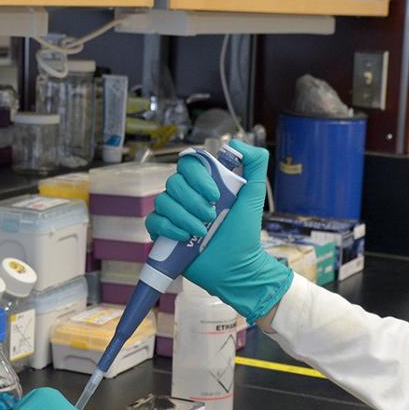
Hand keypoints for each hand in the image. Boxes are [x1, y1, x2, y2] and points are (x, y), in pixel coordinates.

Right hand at [145, 139, 292, 322]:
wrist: (236, 266)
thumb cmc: (244, 232)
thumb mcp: (254, 194)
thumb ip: (255, 162)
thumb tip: (234, 143)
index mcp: (203, 184)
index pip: (188, 164)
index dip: (198, 177)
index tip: (215, 195)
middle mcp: (186, 196)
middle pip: (174, 183)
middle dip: (193, 201)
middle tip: (211, 216)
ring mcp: (173, 215)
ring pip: (163, 201)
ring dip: (183, 216)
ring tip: (202, 232)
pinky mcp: (163, 234)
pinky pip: (154, 222)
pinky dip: (169, 228)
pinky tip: (185, 237)